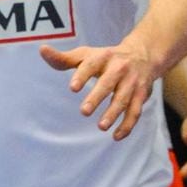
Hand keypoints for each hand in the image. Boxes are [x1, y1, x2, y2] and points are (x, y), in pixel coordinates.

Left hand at [40, 36, 159, 140]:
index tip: (72, 87)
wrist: (144, 54)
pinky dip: (128, 124)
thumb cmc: (107, 58)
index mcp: (103, 56)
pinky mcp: (141, 94)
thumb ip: (64, 58)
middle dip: (97, 97)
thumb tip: (42, 50)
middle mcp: (119, 68)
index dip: (82, 75)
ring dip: (113, 113)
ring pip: (123, 98)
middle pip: (108, 83)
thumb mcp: (87, 55)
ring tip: (101, 126)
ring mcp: (132, 81)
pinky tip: (116, 136)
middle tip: (84, 112)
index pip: (91, 64)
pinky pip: (135, 111)